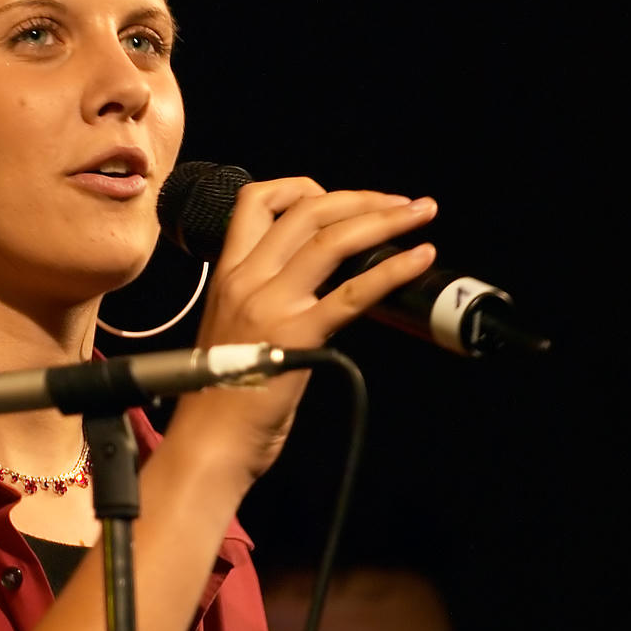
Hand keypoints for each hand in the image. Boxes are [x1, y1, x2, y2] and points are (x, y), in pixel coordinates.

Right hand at [174, 176, 437, 481]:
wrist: (209, 444)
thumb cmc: (223, 399)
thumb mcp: (234, 331)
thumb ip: (266, 300)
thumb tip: (319, 288)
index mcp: (227, 274)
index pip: (257, 201)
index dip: (304, 187)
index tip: (341, 201)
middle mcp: (246, 279)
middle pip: (307, 210)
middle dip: (363, 198)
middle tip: (403, 203)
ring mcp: (270, 304)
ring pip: (331, 239)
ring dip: (384, 219)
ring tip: (420, 215)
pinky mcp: (298, 335)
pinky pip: (352, 292)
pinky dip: (393, 270)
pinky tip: (420, 259)